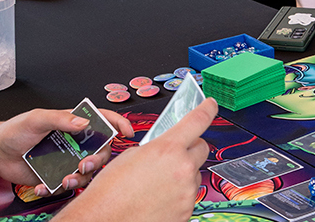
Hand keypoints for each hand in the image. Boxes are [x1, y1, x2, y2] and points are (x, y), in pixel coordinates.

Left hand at [0, 107, 133, 195]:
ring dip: (79, 179)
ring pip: (87, 173)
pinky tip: (44, 186)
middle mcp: (74, 142)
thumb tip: (83, 123)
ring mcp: (67, 160)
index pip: (102, 120)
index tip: (127, 131)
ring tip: (64, 180)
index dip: (118, 124)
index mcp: (73, 124)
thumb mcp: (37, 118)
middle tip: (85, 165)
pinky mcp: (57, 175)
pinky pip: (67, 185)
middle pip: (101, 151)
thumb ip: (60, 119)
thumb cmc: (15, 131)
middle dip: (97, 160)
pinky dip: (56, 188)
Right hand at [59, 98, 217, 221]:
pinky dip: (178, 194)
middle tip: (174, 154)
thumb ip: (157, 147)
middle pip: (201, 148)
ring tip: (157, 183)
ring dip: (182, 174)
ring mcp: (186, 193)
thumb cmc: (110, 192)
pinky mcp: (186, 211)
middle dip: (190, 148)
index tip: (210, 105)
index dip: (207, 109)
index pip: (197, 120)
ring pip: (194, 174)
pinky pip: (188, 195)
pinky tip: (159, 197)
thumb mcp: (131, 156)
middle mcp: (182, 170)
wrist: (103, 221)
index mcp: (167, 150)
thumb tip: (167, 148)